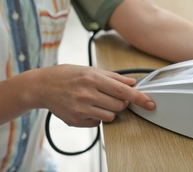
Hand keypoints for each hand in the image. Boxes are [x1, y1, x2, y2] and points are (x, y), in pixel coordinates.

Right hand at [27, 65, 154, 126]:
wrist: (43, 86)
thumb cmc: (68, 75)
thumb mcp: (91, 69)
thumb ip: (114, 77)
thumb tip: (133, 83)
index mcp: (93, 78)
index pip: (123, 91)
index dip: (139, 98)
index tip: (150, 103)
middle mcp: (87, 94)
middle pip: (119, 105)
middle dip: (122, 102)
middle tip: (112, 96)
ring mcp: (81, 109)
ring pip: (110, 116)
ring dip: (110, 110)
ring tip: (98, 100)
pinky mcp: (76, 120)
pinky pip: (98, 123)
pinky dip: (98, 116)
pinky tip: (88, 107)